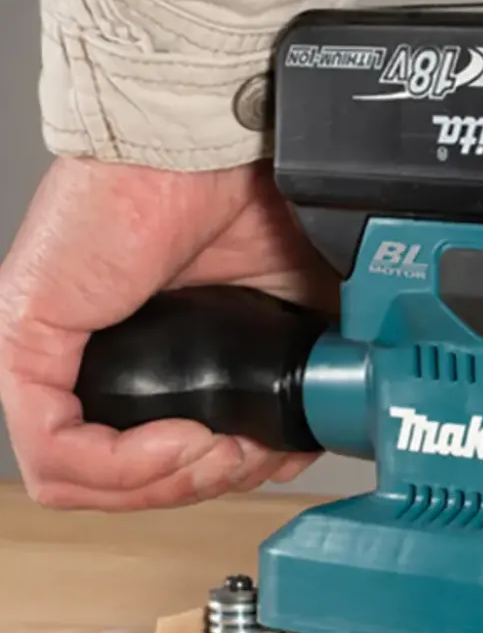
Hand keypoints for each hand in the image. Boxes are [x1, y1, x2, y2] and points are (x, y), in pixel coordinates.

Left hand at [0, 158, 336, 508]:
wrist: (221, 146)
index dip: (215, 478)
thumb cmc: (250, 204)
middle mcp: (86, 361)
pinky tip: (187, 440)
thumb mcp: (289, 319)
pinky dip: (132, 467)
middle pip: (124, 483)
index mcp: (144, 352)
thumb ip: (290, 385)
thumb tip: (304, 447)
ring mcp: (46, 358)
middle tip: (250, 457)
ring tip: (220, 452)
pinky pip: (60, 453)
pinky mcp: (24, 345)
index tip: (264, 455)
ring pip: (84, 483)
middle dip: (200, 486)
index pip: (155, 461)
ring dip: (169, 485)